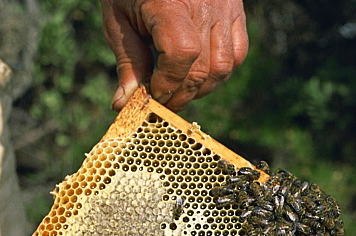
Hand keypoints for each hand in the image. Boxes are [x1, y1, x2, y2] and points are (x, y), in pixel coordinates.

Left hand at [102, 0, 247, 112]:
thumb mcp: (119, 21)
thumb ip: (127, 62)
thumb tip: (124, 105)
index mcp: (170, 2)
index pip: (182, 53)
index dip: (168, 83)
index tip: (152, 93)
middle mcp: (204, 3)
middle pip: (202, 68)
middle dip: (180, 94)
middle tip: (162, 101)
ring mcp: (224, 6)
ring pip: (223, 67)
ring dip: (201, 89)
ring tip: (179, 88)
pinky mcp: (235, 10)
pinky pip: (237, 53)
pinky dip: (219, 72)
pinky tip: (198, 74)